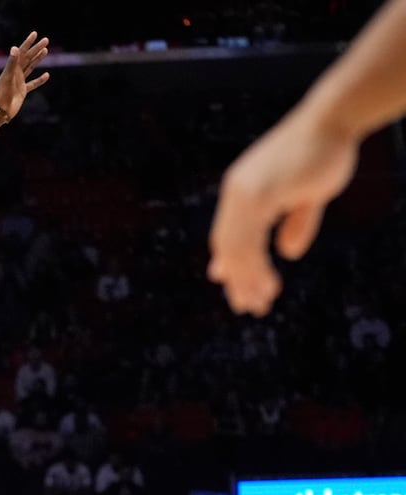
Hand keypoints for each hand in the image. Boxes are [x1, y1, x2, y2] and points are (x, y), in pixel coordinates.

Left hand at [0, 31, 50, 119]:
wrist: (0, 111)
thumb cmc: (2, 94)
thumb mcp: (7, 77)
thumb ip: (12, 63)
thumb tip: (15, 47)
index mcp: (12, 68)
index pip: (21, 52)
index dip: (28, 43)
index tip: (35, 34)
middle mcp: (16, 73)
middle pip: (28, 58)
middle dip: (36, 49)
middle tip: (46, 40)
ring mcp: (19, 82)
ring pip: (31, 67)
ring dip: (38, 59)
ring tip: (46, 50)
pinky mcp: (23, 91)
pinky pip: (33, 83)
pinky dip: (40, 80)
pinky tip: (46, 75)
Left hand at [208, 108, 358, 314]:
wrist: (334, 119)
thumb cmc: (325, 150)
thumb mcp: (308, 194)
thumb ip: (295, 222)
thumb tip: (287, 252)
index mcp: (242, 190)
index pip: (227, 234)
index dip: (230, 262)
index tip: (230, 285)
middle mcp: (237, 192)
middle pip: (227, 246)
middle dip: (237, 279)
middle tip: (245, 307)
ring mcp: (245, 193)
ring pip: (236, 249)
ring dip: (247, 281)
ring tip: (258, 304)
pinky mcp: (258, 195)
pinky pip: (249, 242)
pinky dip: (256, 268)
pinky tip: (269, 285)